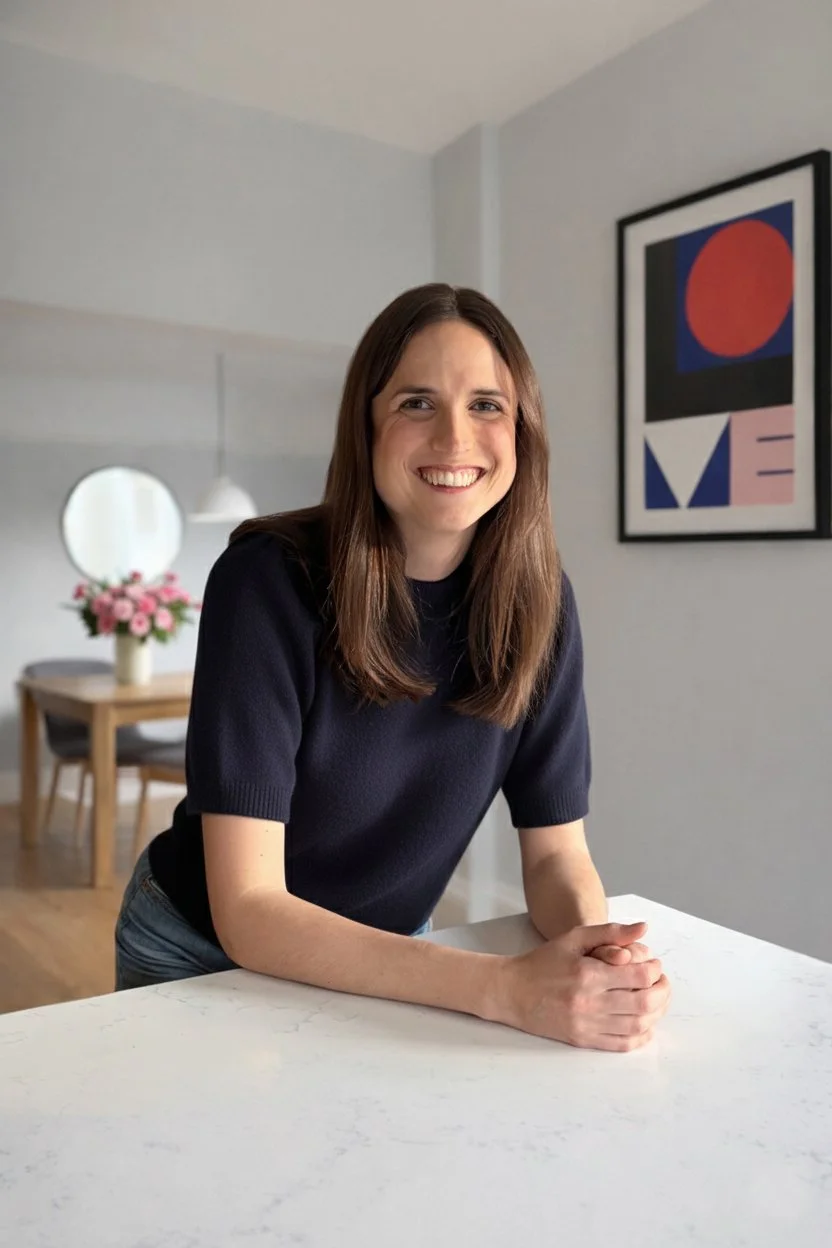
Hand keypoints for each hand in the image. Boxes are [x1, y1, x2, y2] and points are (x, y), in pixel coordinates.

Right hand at [495, 921, 670, 1051]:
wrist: (512, 991)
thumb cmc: (544, 961)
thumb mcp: (574, 938)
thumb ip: (610, 932)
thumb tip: (643, 929)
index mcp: (588, 974)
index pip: (639, 977)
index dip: (654, 971)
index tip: (654, 965)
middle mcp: (589, 1002)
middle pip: (643, 1003)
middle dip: (661, 992)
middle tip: (661, 983)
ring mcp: (586, 1024)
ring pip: (637, 1026)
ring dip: (656, 1014)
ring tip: (656, 1001)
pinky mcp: (583, 1040)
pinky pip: (622, 1045)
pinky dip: (641, 1037)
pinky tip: (644, 1024)